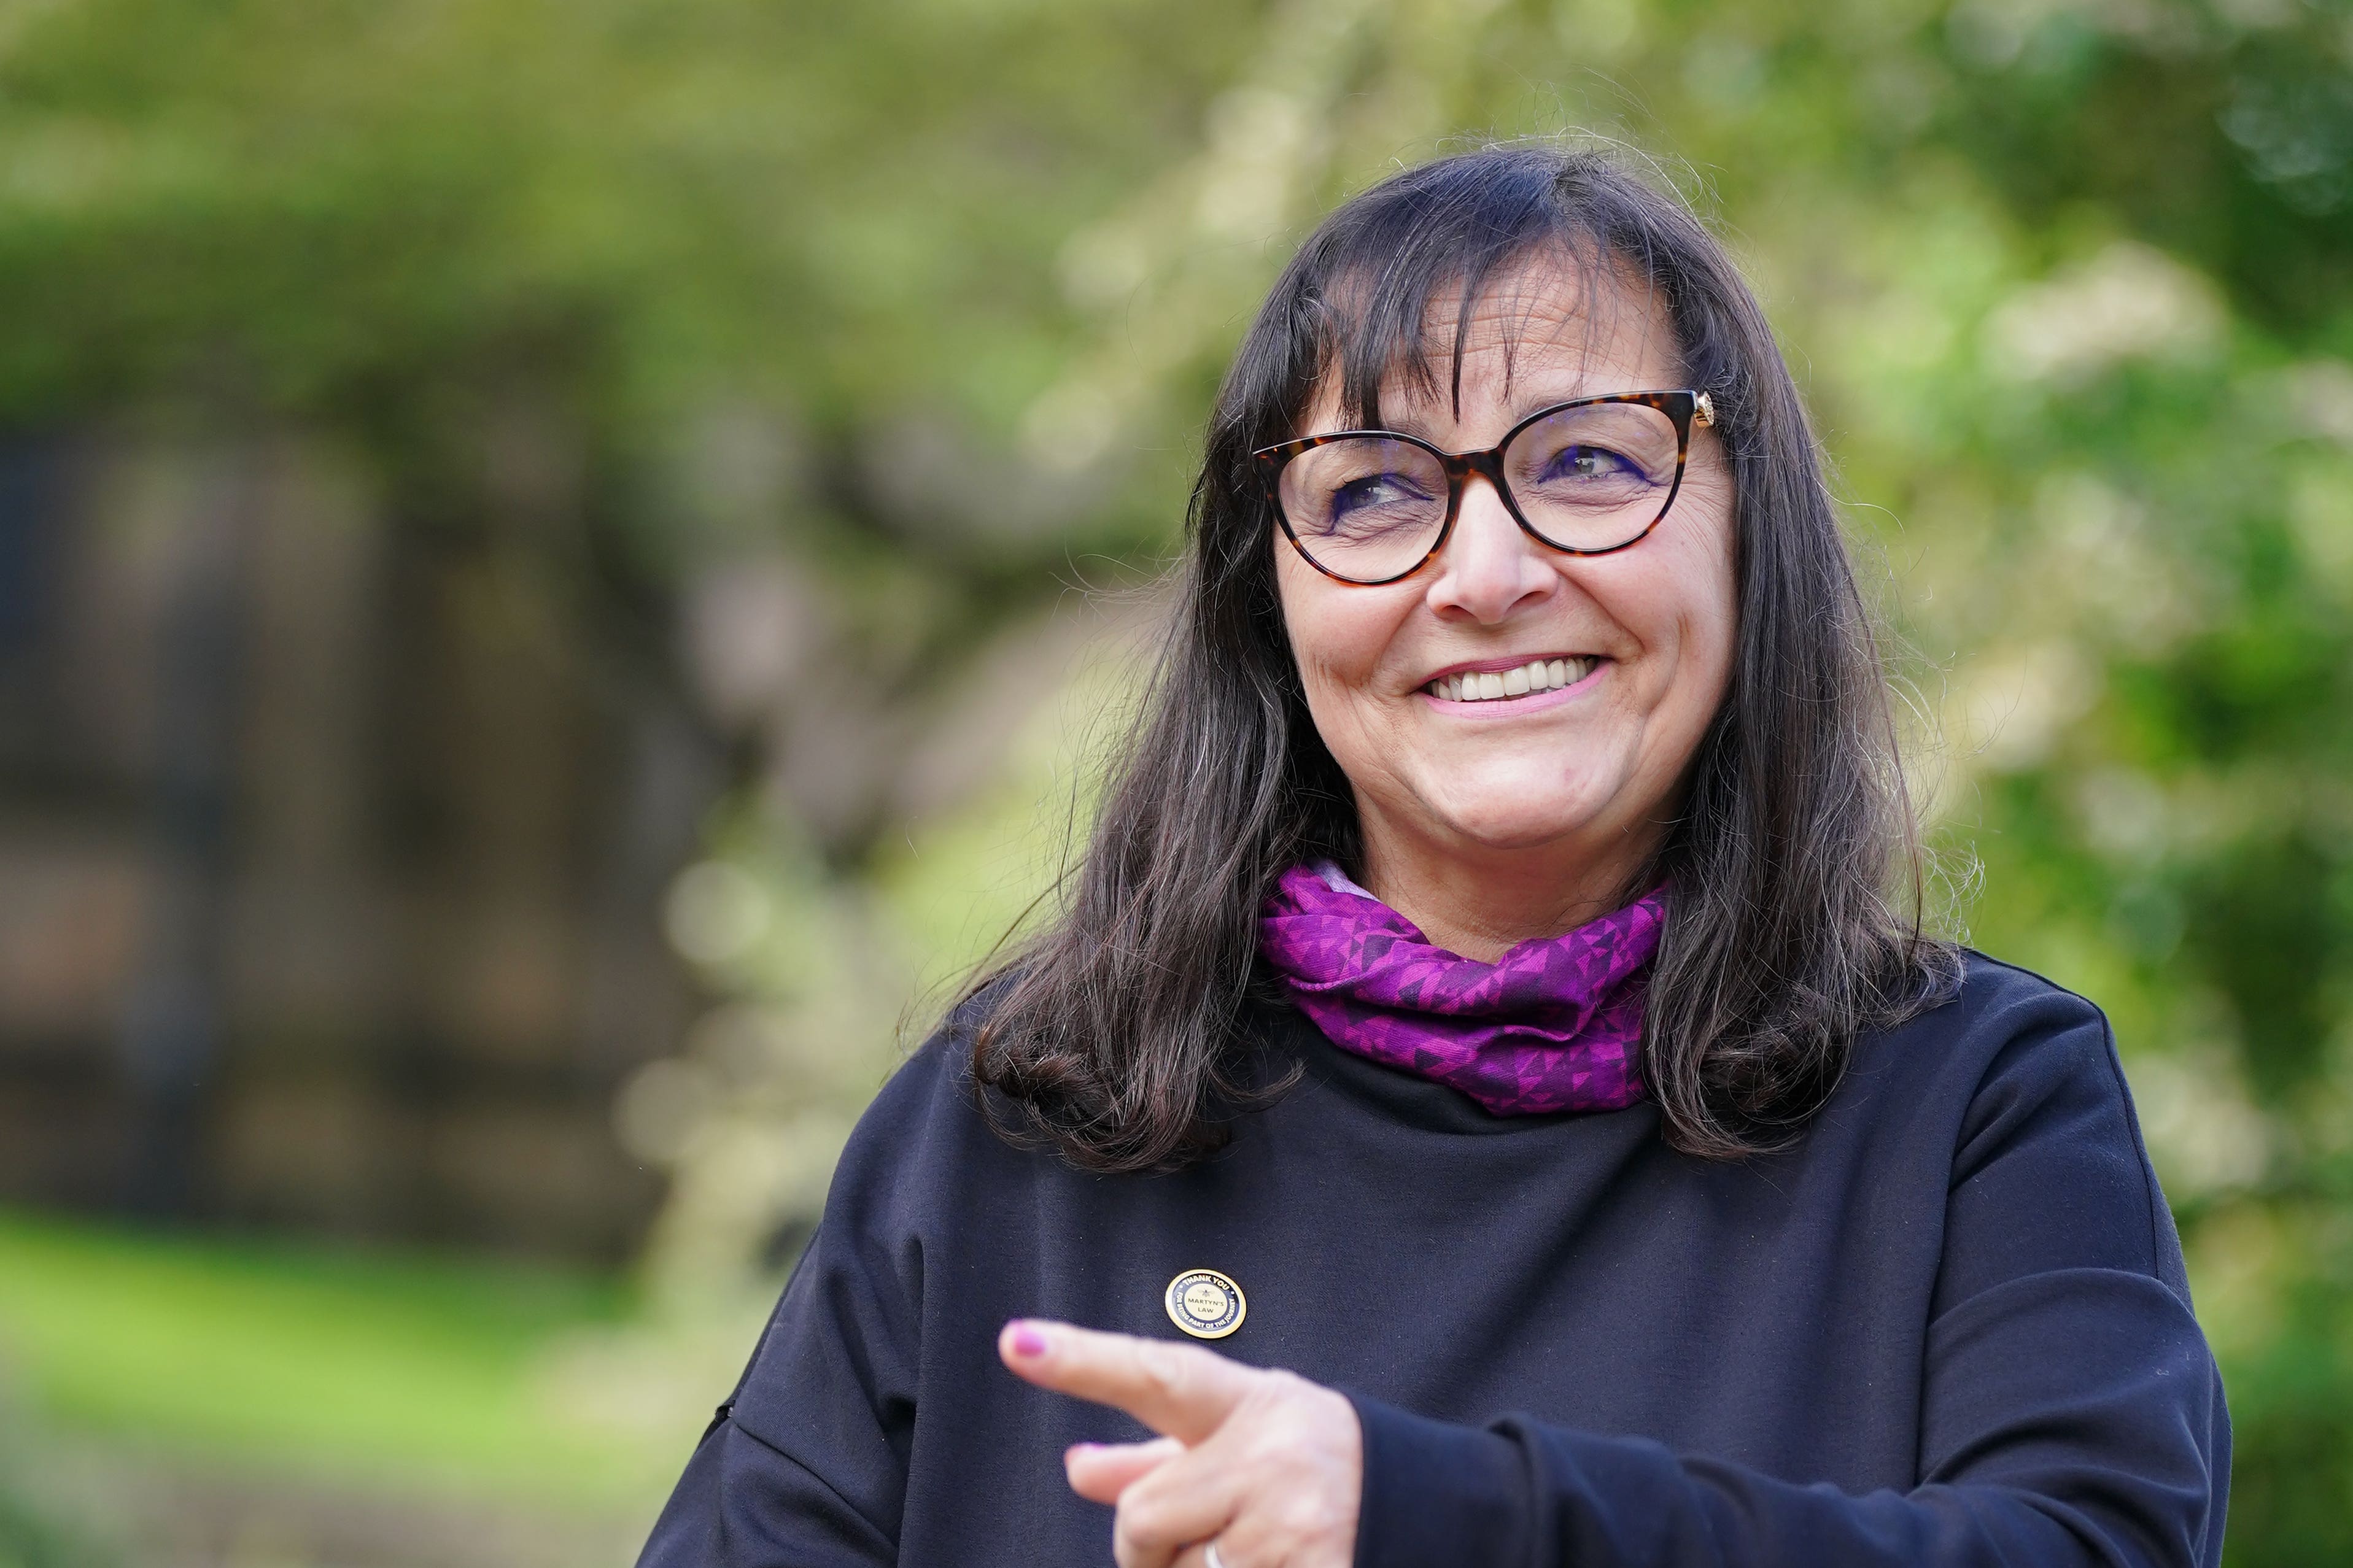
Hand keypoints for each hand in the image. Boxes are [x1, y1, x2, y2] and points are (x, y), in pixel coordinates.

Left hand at [998, 1318, 1360, 1567]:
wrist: (1419, 1506)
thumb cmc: (1308, 1467)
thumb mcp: (1239, 1440)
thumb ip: (1152, 1458)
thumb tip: (1076, 1468)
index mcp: (1248, 1405)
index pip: (1158, 1375)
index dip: (1084, 1361)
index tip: (1015, 1342)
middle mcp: (1271, 1456)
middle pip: (1144, 1519)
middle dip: (1153, 1549)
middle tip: (1207, 1537)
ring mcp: (1292, 1526)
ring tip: (1252, 1554)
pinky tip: (1267, 1566)